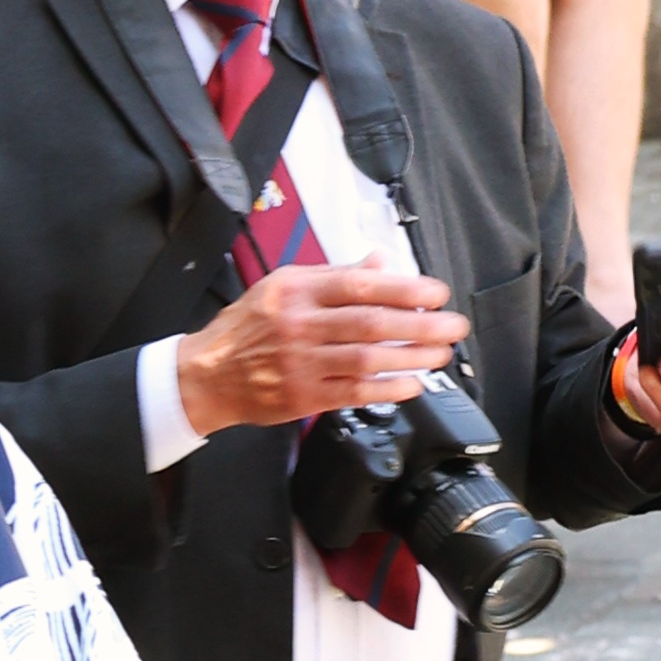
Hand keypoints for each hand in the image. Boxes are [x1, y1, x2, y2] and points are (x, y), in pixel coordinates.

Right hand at [178, 262, 467, 436]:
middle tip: (452, 327)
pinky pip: (352, 393)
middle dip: (420, 326)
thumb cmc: (248, 327)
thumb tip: (380, 263)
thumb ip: (335, 276)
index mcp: (298, 290)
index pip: (361, 285)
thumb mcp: (285, 285)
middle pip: (371, 323)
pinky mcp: (302, 397)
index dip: (405, 289)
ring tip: (440, 355)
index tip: (436, 294)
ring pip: (366, 360)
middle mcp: (300, 325)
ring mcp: (301, 364)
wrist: (208, 374)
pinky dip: (386, 389)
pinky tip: (411, 384)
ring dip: (411, 358)